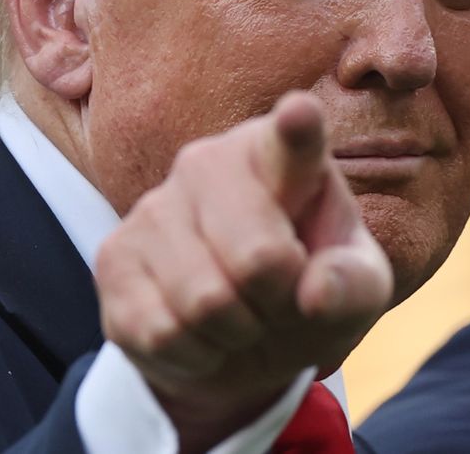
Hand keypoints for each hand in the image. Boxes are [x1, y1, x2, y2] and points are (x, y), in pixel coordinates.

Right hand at [95, 91, 392, 450]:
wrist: (238, 337)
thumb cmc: (305, 290)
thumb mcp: (355, 290)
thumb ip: (353, 285)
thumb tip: (315, 292)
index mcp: (281, 156)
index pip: (293, 138)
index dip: (297, 127)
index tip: (300, 113)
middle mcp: (207, 163)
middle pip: (258, 259)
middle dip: (277, 303)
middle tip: (277, 299)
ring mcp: (152, 207)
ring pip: (204, 303)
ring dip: (234, 334)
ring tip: (238, 315)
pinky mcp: (113, 257)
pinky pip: (161, 332)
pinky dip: (194, 355)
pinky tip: (198, 333)